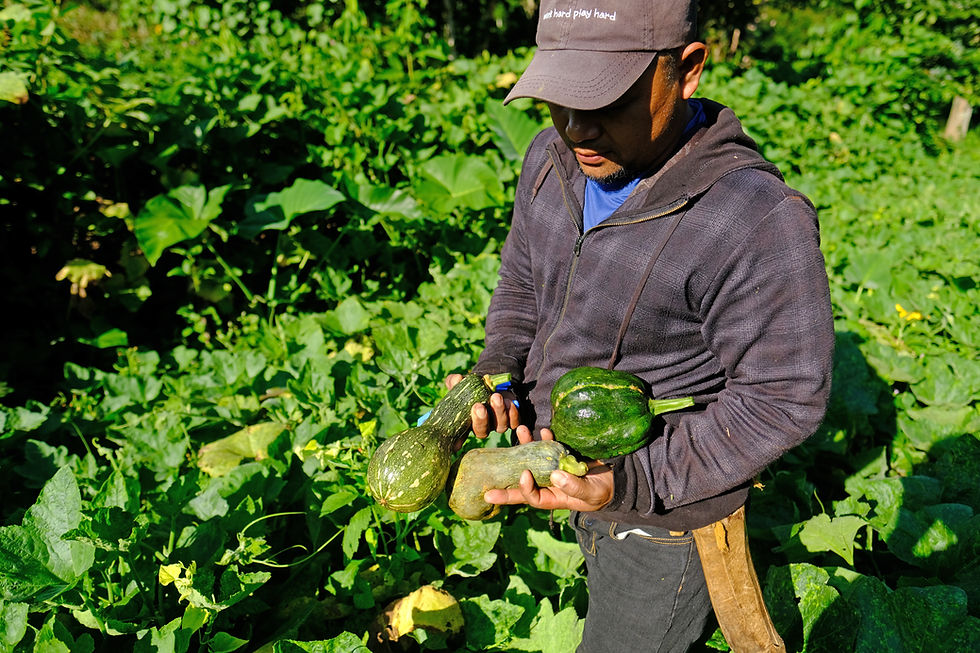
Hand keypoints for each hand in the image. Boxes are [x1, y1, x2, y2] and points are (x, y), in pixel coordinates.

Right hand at [445, 373, 520, 438]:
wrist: (493, 384)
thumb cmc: (473, 387)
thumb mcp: (463, 383)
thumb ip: (456, 382)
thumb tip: (456, 379)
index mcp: (467, 422)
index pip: (460, 437)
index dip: (458, 441)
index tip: (455, 444)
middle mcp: (483, 427)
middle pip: (482, 432)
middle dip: (480, 420)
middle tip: (479, 407)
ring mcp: (497, 424)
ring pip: (500, 427)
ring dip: (498, 412)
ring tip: (496, 397)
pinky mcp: (512, 420)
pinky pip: (514, 422)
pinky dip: (512, 413)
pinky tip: (508, 401)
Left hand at [483, 427, 613, 511]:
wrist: (615, 478)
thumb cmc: (602, 491)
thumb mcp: (591, 493)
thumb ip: (574, 487)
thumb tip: (556, 477)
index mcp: (553, 497)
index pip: (532, 497)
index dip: (524, 489)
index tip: (522, 475)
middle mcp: (548, 484)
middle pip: (523, 482)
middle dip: (505, 478)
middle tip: (487, 475)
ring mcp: (552, 468)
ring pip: (532, 459)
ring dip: (524, 446)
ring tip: (519, 429)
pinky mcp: (560, 455)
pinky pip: (547, 447)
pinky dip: (543, 439)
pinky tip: (542, 431)